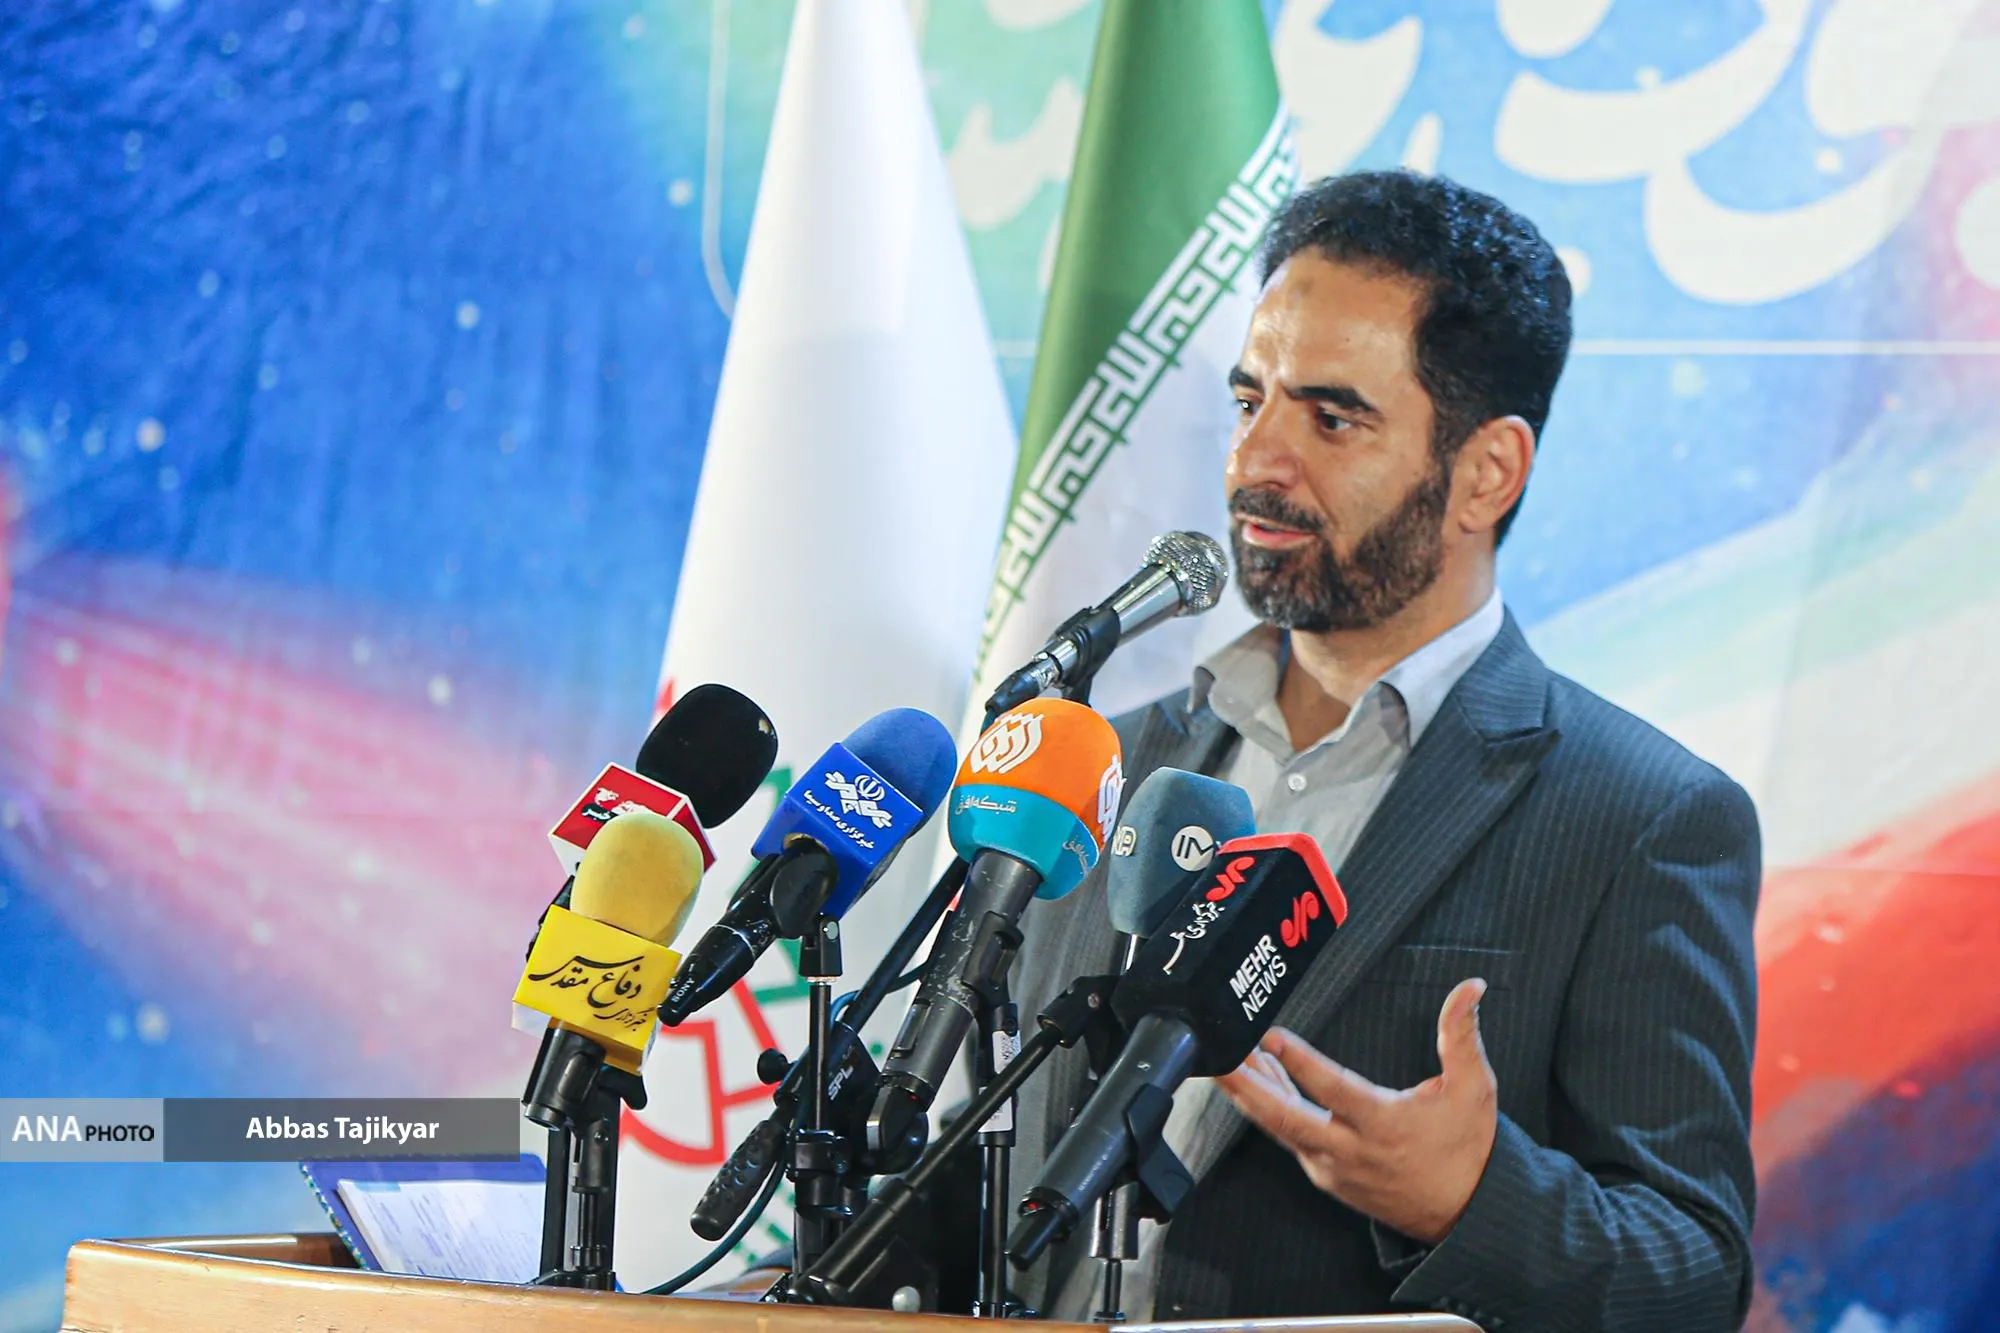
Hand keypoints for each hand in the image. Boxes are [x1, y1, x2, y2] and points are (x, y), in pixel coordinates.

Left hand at [1216, 978, 1496, 1245]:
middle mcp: (1352, 1151)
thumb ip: (1462, 1034)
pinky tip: (1261, 1082)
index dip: (1300, 1063)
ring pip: (1281, 1130)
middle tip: (1216, 1059)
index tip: (1270, 1037)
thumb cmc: (1468, 1149)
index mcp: (1384, 1125)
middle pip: (1285, 1120)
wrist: (1468, 1214)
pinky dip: (1271, 1109)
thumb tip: (1470, 988)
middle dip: (1246, 1088)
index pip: (1333, 1090)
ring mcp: (1334, 1167)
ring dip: (1252, 1094)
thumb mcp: (1474, 1088)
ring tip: (1227, 1060)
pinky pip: (1290, 1138)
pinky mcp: (1328, 1176)